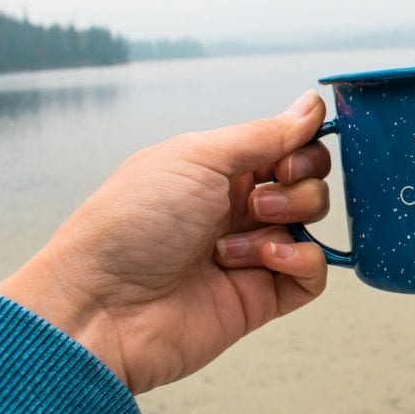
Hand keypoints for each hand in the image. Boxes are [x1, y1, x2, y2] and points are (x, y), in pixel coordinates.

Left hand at [0, 90, 330, 393]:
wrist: (102, 309)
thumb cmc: (130, 226)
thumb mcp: (197, 158)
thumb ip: (264, 134)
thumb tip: (311, 104)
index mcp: (219, 169)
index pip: (288, 145)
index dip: (301, 146)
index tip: (286, 156)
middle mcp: (238, 207)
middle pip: (307, 181)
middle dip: (296, 185)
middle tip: (256, 202)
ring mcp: (252, 251)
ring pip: (312, 223)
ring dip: (285, 223)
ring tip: (234, 245)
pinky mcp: (262, 295)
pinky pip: (313, 273)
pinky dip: (302, 261)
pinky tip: (266, 261)